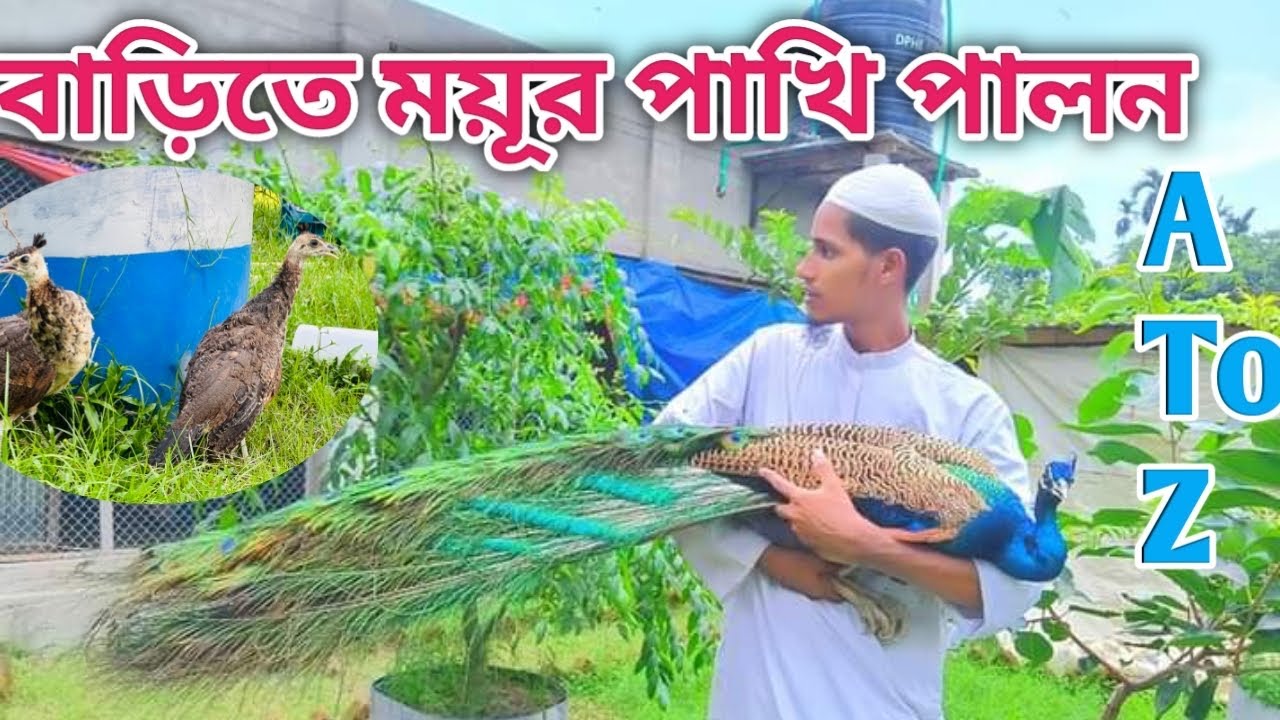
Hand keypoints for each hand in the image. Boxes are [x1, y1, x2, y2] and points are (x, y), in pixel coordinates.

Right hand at [757, 545, 843, 601]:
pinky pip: (813, 581)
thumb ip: (836, 567)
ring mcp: (805, 590)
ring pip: (822, 585)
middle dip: (839, 580)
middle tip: (844, 565)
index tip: (854, 574)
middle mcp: (815, 595)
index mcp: (823, 591)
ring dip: (828, 577)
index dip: (850, 586)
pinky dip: (818, 575)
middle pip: (832, 591)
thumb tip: (849, 567)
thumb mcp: (819, 562)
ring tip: (832, 562)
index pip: (842, 596)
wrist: (770, 560)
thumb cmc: (796, 562)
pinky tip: (816, 563)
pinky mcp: (797, 583)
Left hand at [758, 447, 891, 565]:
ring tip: (809, 515)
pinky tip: (818, 528)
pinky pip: (802, 534)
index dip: (770, 476)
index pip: (780, 484)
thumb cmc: (841, 511)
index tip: (761, 471)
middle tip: (790, 501)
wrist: (851, 539)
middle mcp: (795, 516)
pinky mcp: (807, 543)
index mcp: (800, 500)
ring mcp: (799, 531)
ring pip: (792, 522)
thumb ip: (823, 469)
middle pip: (780, 508)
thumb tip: (816, 452)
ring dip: (796, 518)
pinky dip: (806, 530)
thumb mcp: (834, 486)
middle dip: (782, 504)